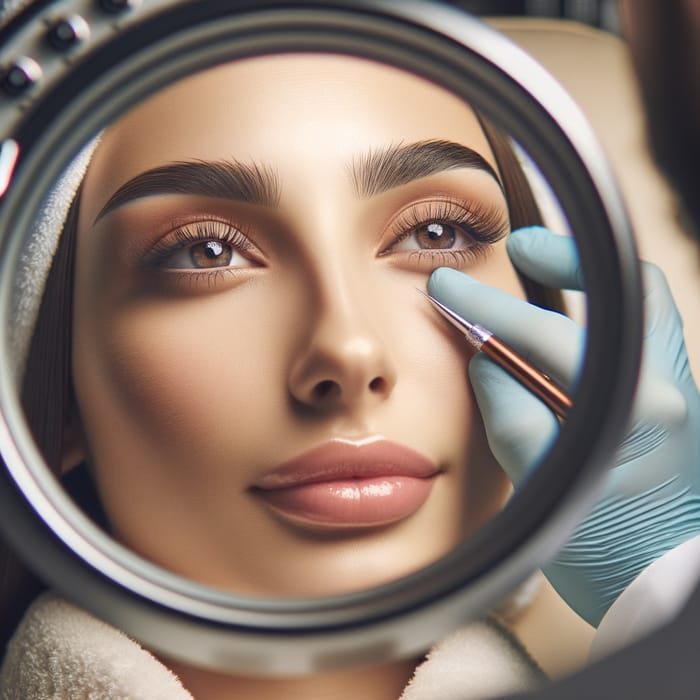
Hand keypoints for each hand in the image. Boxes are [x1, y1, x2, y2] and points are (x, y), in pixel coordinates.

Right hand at [428, 226, 699, 626]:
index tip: (448, 289)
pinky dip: (603, 308)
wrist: (663, 585)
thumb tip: (488, 361)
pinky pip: (641, 328)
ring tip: (543, 267)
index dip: (487, 307)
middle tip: (517, 247)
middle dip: (564, 258)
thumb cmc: (609, 552)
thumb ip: (509, 414)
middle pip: (625, 291)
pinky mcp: (672, 398)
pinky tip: (570, 315)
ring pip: (641, 303)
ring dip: (590, 278)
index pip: (546, 336)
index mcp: (634, 408)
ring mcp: (678, 388)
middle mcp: (668, 385)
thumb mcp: (543, 490)